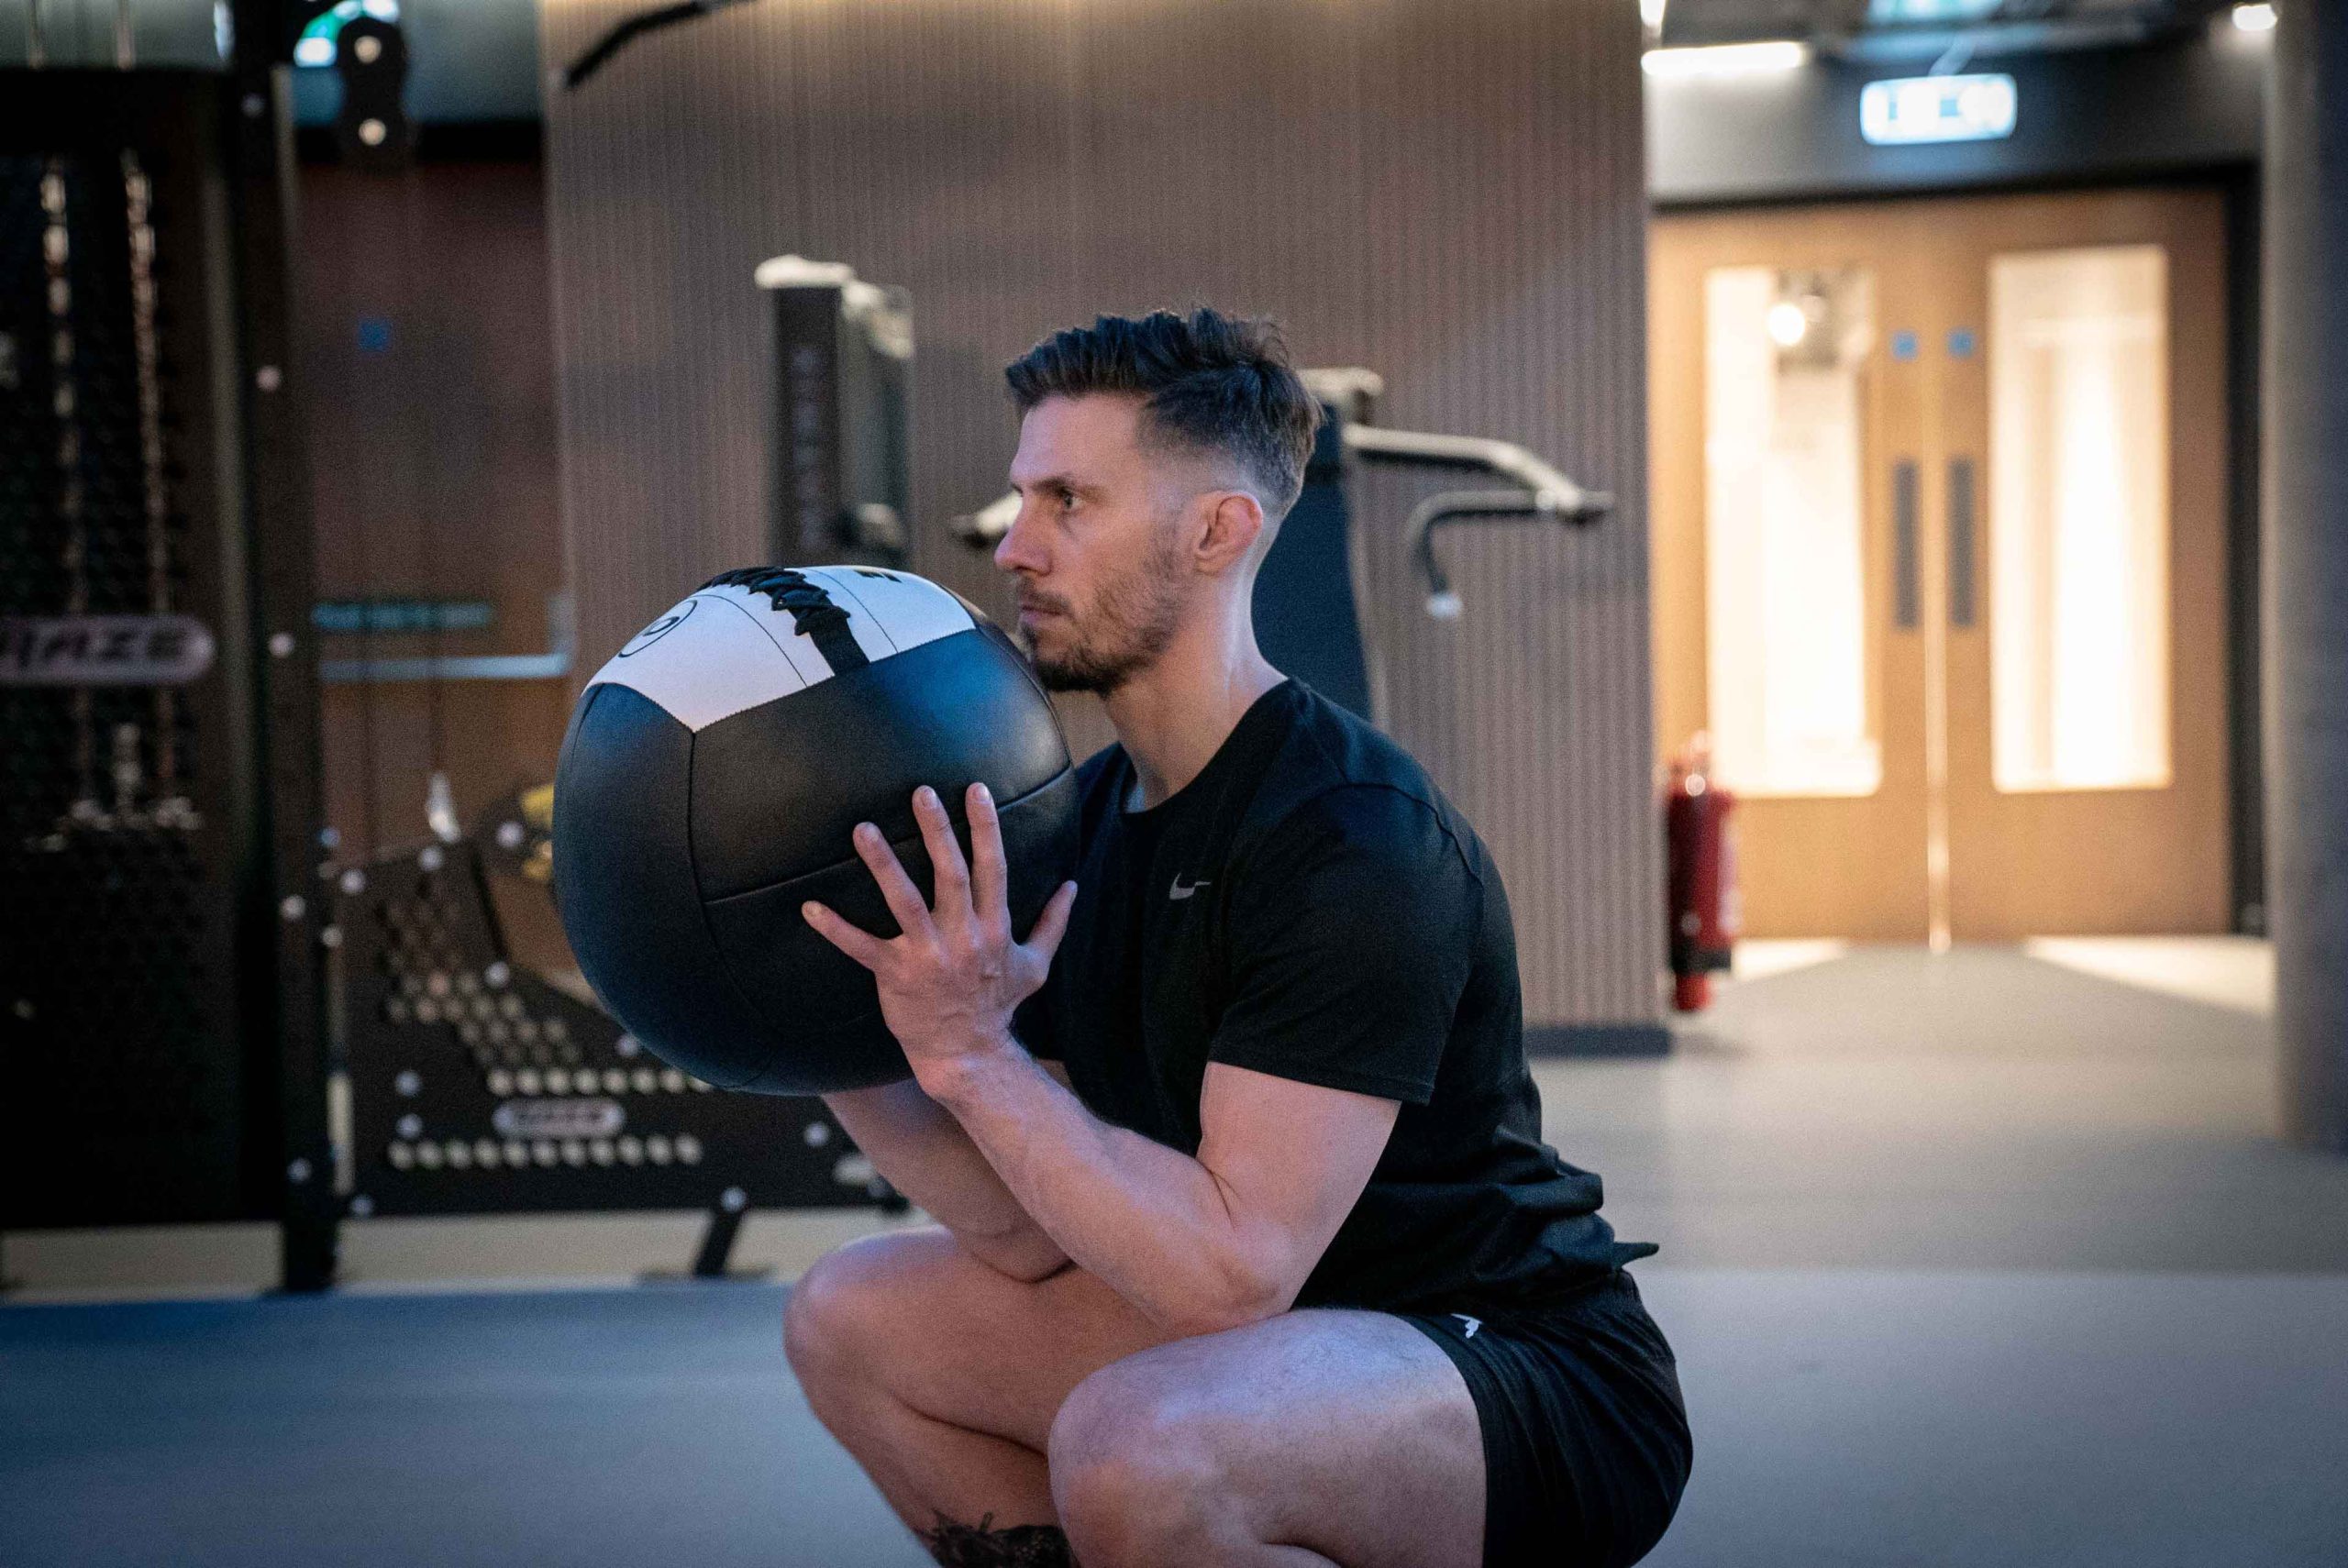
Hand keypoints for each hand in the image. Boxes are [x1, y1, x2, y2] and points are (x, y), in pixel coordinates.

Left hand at [801, 782, 1077, 1079]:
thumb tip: (1073, 887)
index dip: (985, 828)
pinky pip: (862, 948)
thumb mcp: (1036, 965)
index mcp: (995, 928)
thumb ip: (1053, 923)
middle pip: (950, 875)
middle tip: (922, 793)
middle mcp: (964, 938)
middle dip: (937, 831)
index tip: (976, 790)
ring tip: (864, 829)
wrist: (969, 1054)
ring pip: (905, 902)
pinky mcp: (897, 974)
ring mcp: (929, 956)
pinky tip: (810, 907)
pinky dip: (835, 929)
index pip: (992, 869)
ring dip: (884, 865)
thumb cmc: (998, 1007)